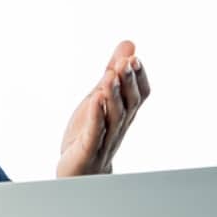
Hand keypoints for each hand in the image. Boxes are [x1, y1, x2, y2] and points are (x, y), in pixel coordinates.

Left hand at [57, 40, 150, 176]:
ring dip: (113, 95)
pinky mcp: (89, 149)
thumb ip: (113, 73)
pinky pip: (96, 132)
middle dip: (128, 82)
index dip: (138, 78)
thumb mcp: (99, 98)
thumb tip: (129, 44)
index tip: (134, 57)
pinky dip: (96, 116)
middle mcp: (119, 126)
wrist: (78, 172)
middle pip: (129, 103)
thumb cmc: (90, 134)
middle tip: (126, 61)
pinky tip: (95, 100)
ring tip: (110, 76)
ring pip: (114, 116)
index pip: (139, 96)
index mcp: (123, 115)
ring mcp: (105, 139)